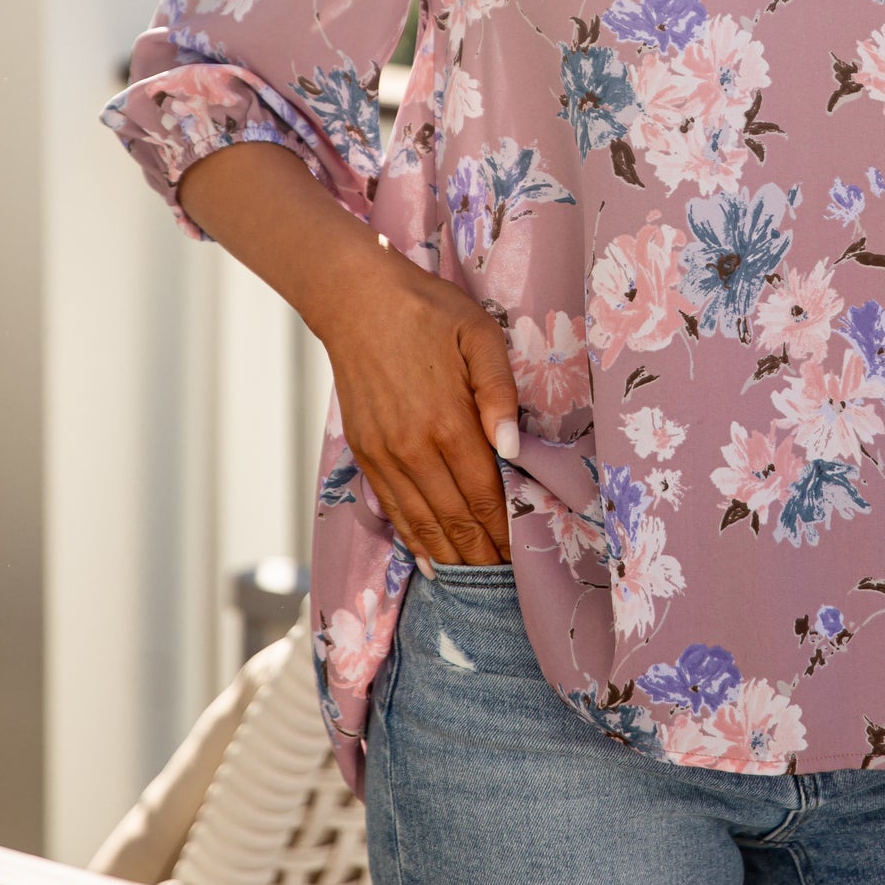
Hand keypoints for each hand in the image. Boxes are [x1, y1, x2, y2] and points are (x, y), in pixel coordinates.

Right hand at [316, 242, 520, 568]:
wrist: (356, 299)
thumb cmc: (428, 310)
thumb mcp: (479, 335)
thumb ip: (499, 393)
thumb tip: (513, 448)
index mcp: (449, 422)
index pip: (486, 495)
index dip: (507, 531)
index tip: (527, 558)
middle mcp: (414, 449)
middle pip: (456, 519)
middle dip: (483, 555)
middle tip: (509, 584)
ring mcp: (385, 454)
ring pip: (422, 523)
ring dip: (451, 556)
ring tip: (477, 582)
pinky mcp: (365, 453)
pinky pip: (393, 509)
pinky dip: (413, 539)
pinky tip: (431, 560)